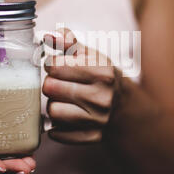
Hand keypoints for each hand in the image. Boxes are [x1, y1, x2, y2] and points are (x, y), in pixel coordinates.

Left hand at [43, 28, 118, 143]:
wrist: (125, 106)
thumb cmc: (103, 77)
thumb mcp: (91, 55)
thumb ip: (69, 41)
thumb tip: (48, 36)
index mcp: (102, 72)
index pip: (56, 65)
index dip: (51, 64)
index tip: (56, 66)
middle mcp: (102, 96)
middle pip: (51, 88)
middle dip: (49, 83)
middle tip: (57, 83)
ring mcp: (99, 119)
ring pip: (53, 111)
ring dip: (52, 104)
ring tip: (61, 99)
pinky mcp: (92, 136)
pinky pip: (59, 133)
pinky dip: (56, 126)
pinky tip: (65, 116)